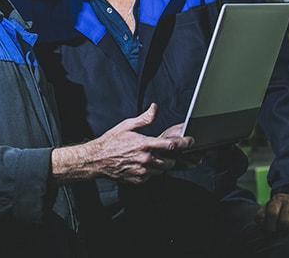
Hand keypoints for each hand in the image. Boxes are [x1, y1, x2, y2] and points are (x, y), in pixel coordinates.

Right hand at [52, 104, 194, 184]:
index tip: (191, 141)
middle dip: (172, 156)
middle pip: (170, 161)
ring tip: (150, 157)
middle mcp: (145, 159)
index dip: (184, 143)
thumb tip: (155, 108)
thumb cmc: (112, 142)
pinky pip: (152, 176)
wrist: (97, 160)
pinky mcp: (139, 180)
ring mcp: (142, 171)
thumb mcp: (127, 125)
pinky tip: (142, 164)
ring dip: (161, 164)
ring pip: (162, 170)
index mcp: (144, 144)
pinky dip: (151, 171)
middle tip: (165, 151)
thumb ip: (145, 118)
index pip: (171, 145)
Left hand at [255, 193, 288, 232]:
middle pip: (285, 222)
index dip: (270, 225)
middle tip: (282, 230)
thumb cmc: (283, 208)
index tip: (270, 231)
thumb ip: (262, 214)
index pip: (272, 213)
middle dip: (282, 229)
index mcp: (278, 199)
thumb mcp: (271, 207)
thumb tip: (259, 222)